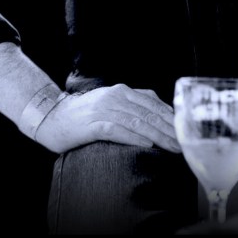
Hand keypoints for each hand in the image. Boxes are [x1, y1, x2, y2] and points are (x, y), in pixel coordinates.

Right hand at [35, 84, 181, 154]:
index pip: (153, 103)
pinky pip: (117, 130)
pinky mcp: (93, 124)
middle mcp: (115, 97)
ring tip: (172, 147)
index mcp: (122, 91)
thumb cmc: (85, 114)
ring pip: (137, 122)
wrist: (53, 116)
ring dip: (158, 135)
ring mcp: (104, 109)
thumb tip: (161, 112)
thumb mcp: (111, 102)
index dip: (170, 117)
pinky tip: (147, 144)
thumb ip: (133, 103)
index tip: (184, 129)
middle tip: (183, 143)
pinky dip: (134, 137)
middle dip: (169, 129)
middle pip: (148, 113)